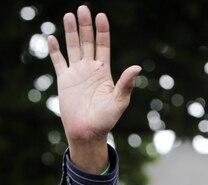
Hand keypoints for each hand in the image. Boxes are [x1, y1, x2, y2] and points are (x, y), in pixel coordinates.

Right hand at [48, 5, 140, 172]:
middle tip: (82, 8)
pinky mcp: (64, 81)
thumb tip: (137, 68)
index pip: (103, 46)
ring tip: (68, 16)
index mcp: (105, 72)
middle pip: (88, 42)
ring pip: (73, 48)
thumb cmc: (106, 120)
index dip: (102, 31)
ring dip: (70, 32)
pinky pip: (59, 62)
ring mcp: (77, 74)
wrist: (88, 132)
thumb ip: (126, 84)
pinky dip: (55, 51)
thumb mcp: (119, 102)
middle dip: (85, 26)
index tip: (101, 16)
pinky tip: (53, 38)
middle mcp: (91, 69)